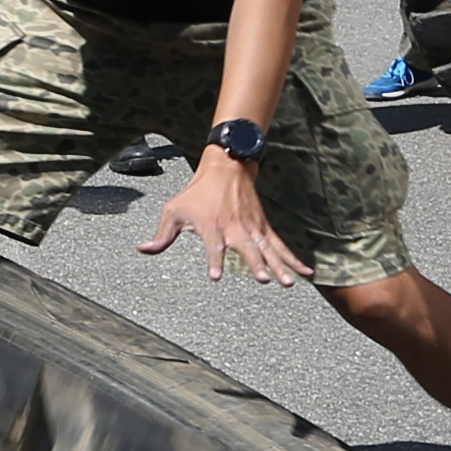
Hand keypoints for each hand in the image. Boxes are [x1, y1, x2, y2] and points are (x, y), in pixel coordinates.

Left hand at [139, 152, 307, 285]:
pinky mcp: (264, 227)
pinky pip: (281, 246)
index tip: (215, 276)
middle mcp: (234, 227)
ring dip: (279, 266)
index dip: (213, 260)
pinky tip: (307, 271)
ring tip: (288, 283)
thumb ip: (161, 235)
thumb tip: (143, 249)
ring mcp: (252, 228)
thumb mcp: (173, 210)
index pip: (212, 246)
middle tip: (264, 279)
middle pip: (248, 248)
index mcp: (211, 225)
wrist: (227, 167)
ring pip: (268, 249)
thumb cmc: (198, 192)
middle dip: (256, 264)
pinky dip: (294, 259)